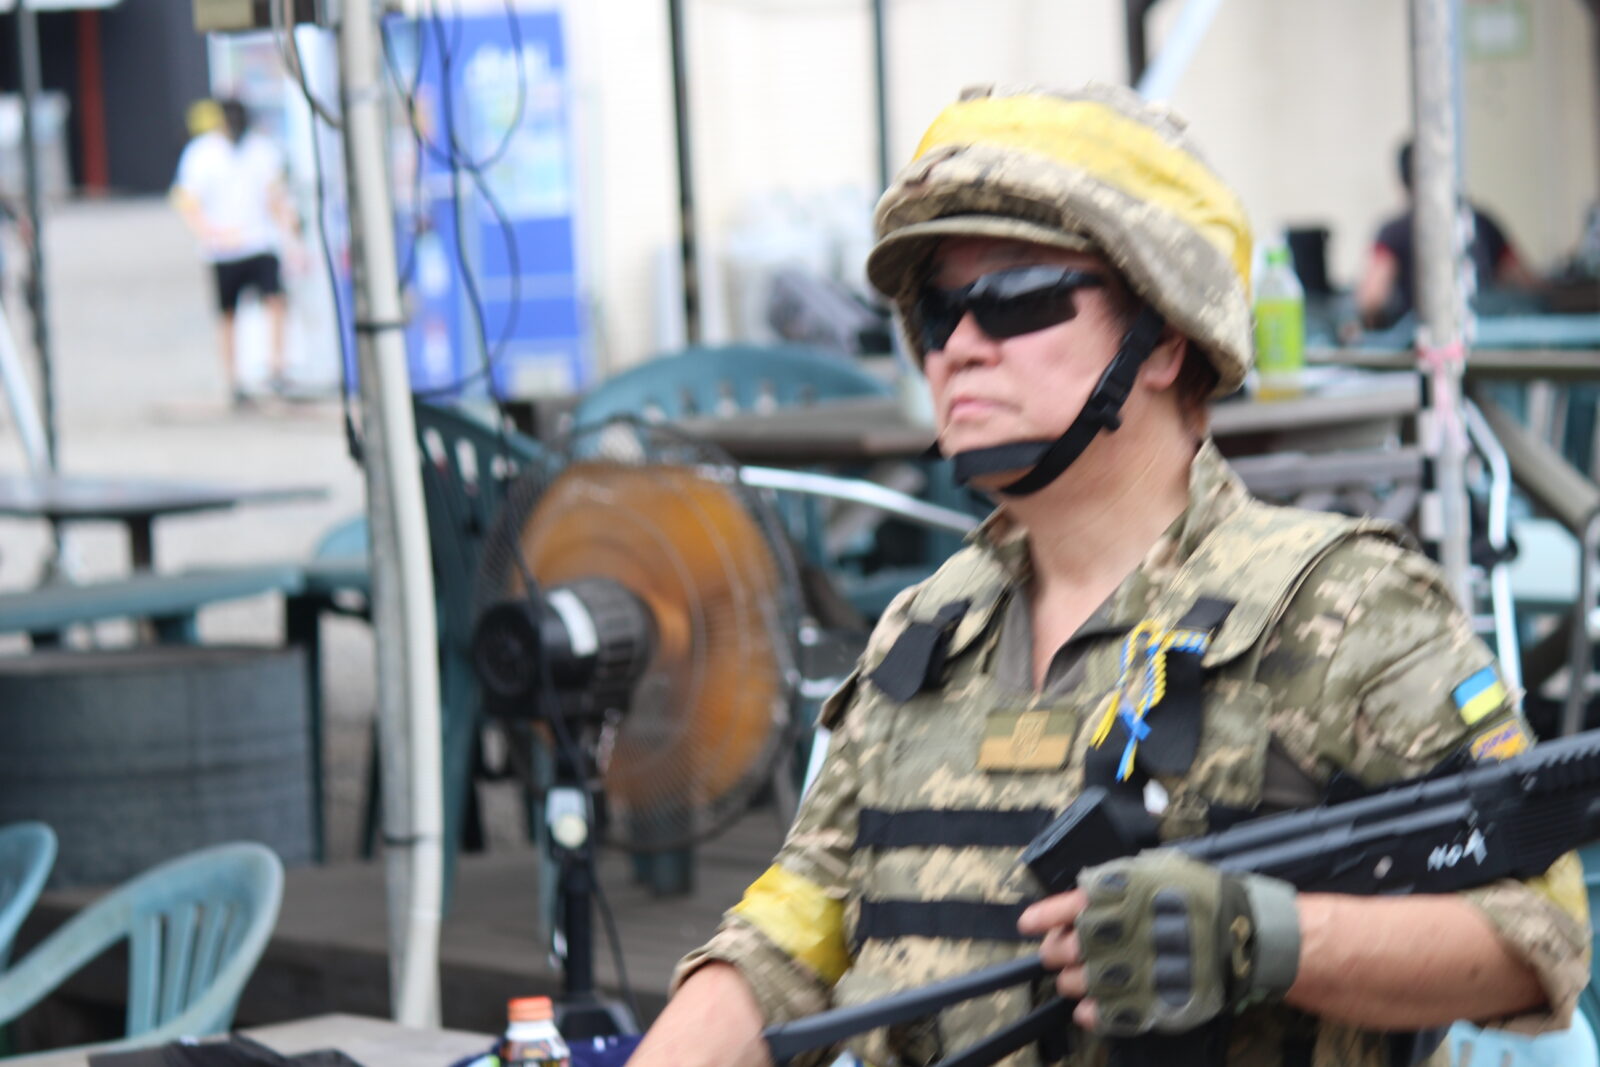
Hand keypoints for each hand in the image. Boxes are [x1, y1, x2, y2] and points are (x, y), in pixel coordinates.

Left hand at [1019, 851, 1300, 1036]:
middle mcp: (1122, 931)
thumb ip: (1114, 882)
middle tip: (1056, 953)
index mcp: (1121, 894)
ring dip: (1071, 981)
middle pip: (1067, 947)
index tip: (1028, 925)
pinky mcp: (1151, 1002)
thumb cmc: (1195, 895)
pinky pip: (1108, 1014)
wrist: (1242, 932)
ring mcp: (1135, 969)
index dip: (1043, 917)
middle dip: (1055, 951)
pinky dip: (1092, 1013)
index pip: (1068, 906)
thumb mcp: (1153, 870)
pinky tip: (1088, 1007)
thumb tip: (1079, 894)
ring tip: (1076, 978)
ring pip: (1080, 982)